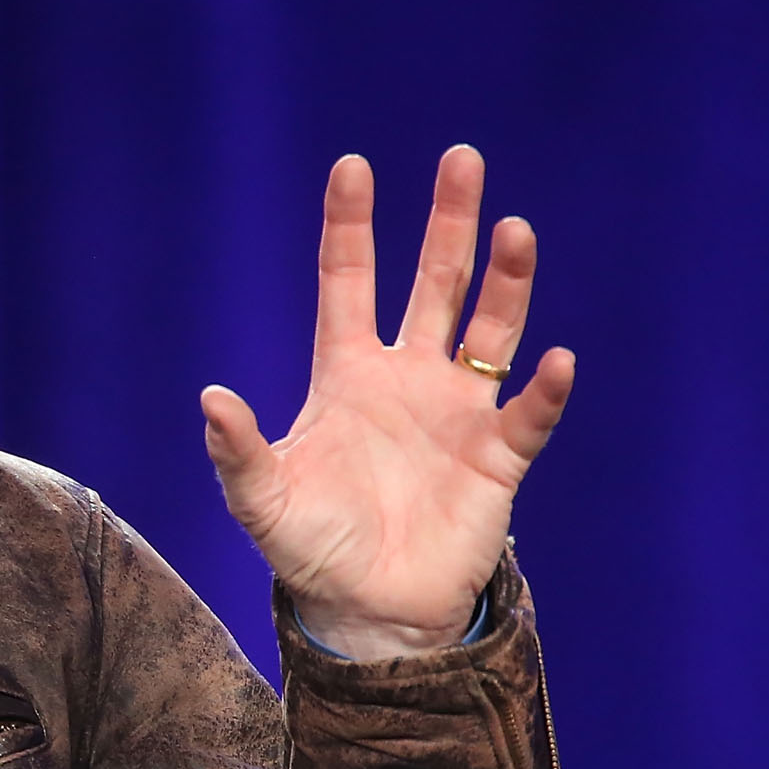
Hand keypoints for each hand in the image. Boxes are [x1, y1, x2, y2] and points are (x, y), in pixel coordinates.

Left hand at [201, 146, 572, 659]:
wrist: (369, 610)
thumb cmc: (312, 549)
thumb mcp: (261, 502)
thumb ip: (237, 453)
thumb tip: (211, 401)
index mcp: (347, 375)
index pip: (348, 283)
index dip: (350, 227)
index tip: (352, 166)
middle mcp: (408, 379)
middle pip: (433, 283)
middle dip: (448, 223)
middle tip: (461, 158)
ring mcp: (458, 413)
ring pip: (490, 329)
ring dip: (506, 282)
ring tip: (514, 230)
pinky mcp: (497, 458)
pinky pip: (528, 415)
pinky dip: (545, 391)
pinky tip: (557, 362)